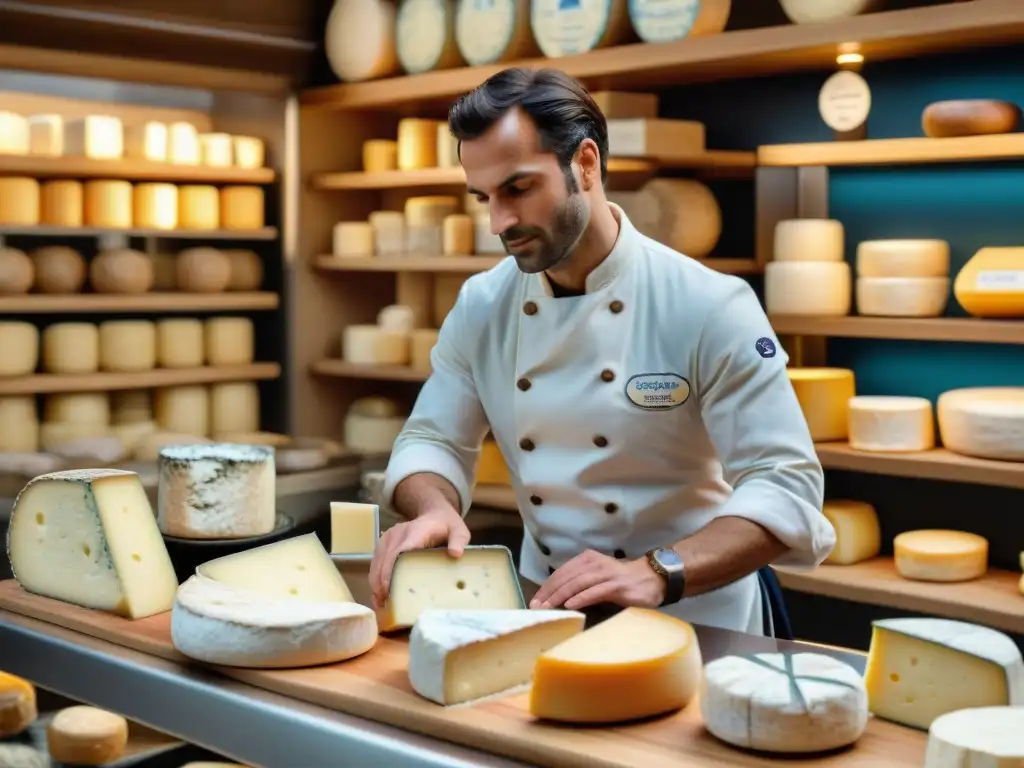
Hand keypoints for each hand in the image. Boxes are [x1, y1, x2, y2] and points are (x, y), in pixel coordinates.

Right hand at [368, 507, 470, 608]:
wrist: (433, 514)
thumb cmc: (447, 527)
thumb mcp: (459, 531)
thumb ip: (459, 541)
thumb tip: (455, 553)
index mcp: (416, 532)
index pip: (400, 552)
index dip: (392, 572)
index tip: (388, 591)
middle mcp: (398, 534)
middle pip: (385, 561)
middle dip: (382, 584)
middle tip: (386, 606)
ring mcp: (388, 538)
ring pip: (377, 563)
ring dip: (377, 584)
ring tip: (382, 605)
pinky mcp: (383, 544)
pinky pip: (376, 563)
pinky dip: (376, 579)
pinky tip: (380, 595)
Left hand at [529, 550, 664, 610]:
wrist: (651, 579)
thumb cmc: (620, 581)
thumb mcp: (596, 577)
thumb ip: (579, 583)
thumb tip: (556, 598)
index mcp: (586, 559)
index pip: (561, 572)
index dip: (547, 586)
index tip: (535, 600)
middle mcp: (594, 563)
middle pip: (566, 577)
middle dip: (549, 592)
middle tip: (536, 606)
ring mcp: (606, 574)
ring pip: (578, 583)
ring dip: (560, 596)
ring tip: (548, 607)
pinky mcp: (616, 586)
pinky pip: (595, 592)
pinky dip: (581, 598)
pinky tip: (570, 605)